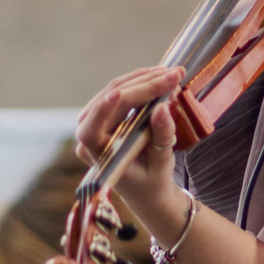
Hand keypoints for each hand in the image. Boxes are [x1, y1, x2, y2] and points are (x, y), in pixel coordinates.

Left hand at [73, 64, 188, 222]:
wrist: (149, 191)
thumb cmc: (153, 182)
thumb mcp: (161, 163)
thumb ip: (161, 137)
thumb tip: (162, 108)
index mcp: (96, 156)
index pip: (91, 130)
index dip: (103, 109)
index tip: (119, 93)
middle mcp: (89, 136)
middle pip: (110, 102)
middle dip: (143, 86)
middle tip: (174, 75)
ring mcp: (96, 122)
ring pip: (115, 91)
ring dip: (144, 80)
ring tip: (172, 73)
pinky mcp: (107, 114)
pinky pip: (121, 93)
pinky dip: (141, 84)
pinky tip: (160, 76)